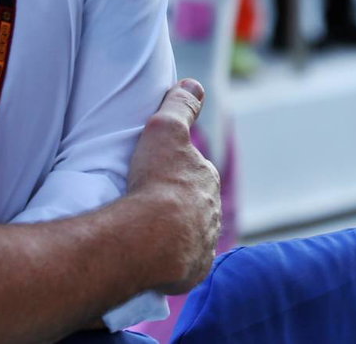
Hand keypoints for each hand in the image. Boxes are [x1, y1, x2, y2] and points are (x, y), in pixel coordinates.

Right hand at [125, 80, 220, 294]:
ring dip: (172, 235)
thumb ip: (181, 105)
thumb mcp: (166, 129)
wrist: (151, 236)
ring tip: (143, 235)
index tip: (155, 178)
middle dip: (176, 206)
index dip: (176, 174)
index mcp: (207, 181)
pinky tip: (152, 261)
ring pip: (189, 236)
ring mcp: (204, 245)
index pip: (195, 175)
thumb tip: (193, 84)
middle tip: (144, 207)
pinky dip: (171, 263)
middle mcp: (212, 214)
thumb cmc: (157, 181)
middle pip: (193, 207)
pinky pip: (182, 266)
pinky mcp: (193, 272)